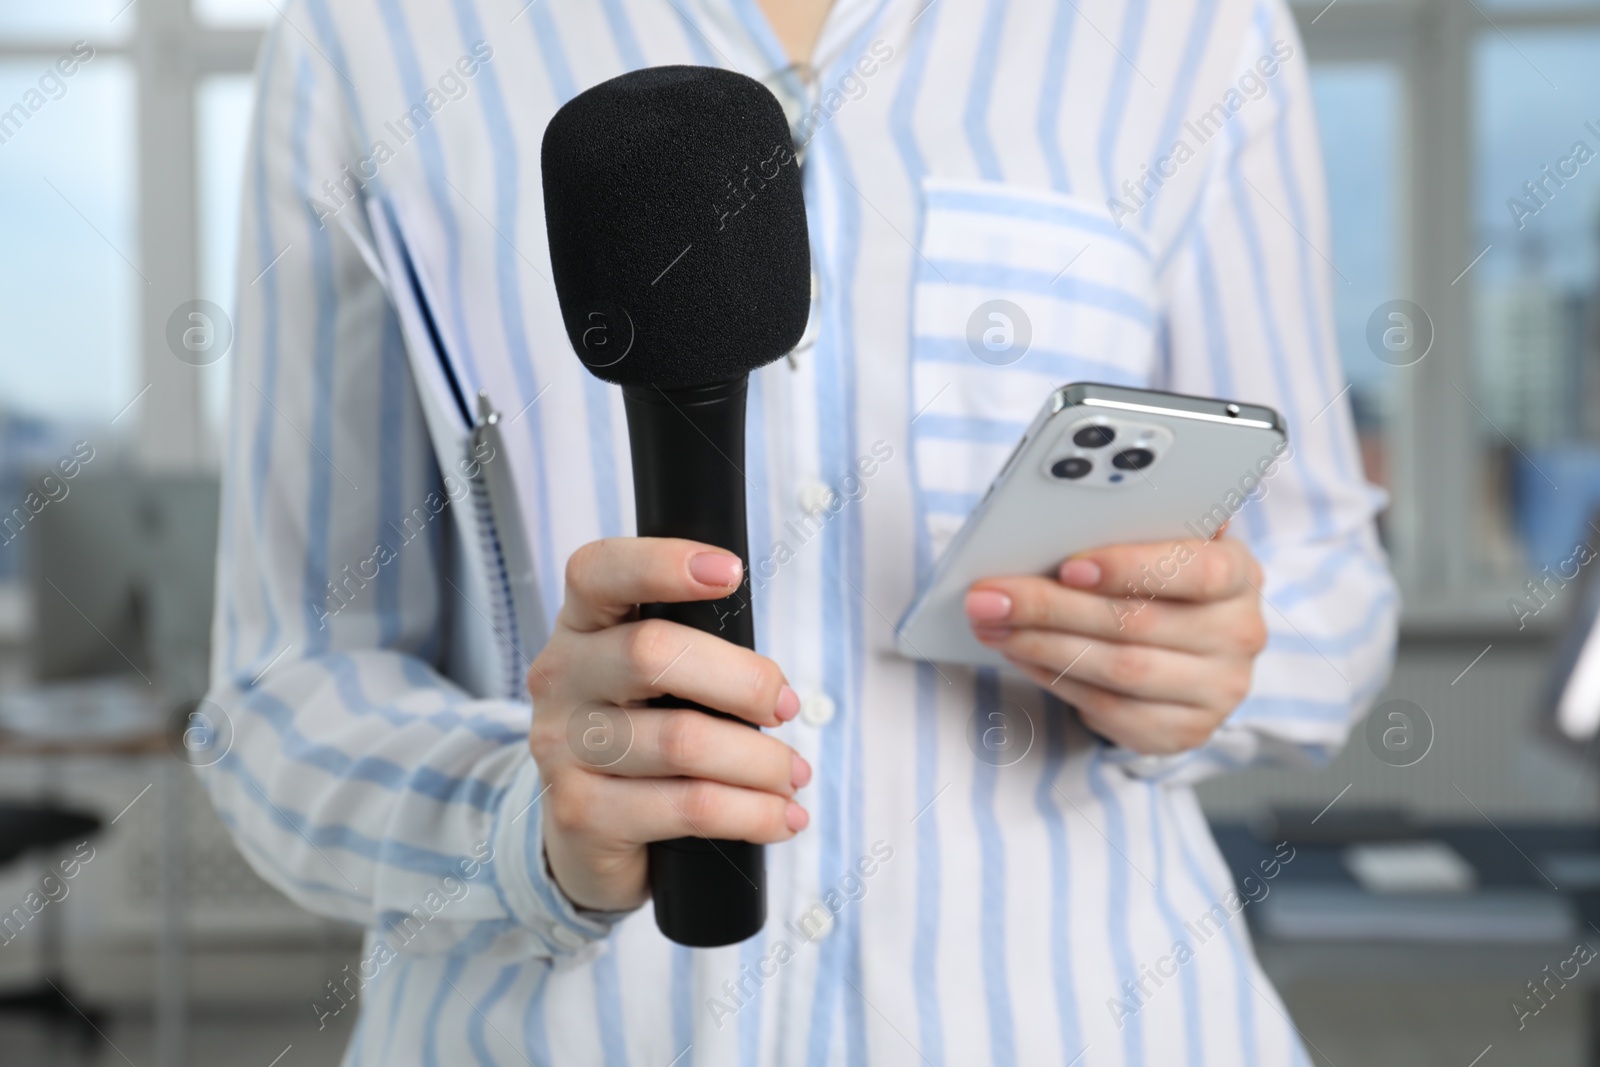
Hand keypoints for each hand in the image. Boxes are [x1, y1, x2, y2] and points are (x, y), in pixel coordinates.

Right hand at [527, 538, 808, 912]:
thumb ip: (695, 654)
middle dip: (744, 680)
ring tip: (794, 776)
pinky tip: (780, 817)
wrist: (586, 834)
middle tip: (786, 706)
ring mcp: (562, 748)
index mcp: (582, 626)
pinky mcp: (582, 815)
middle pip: (652, 654)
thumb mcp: (654, 679)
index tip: (731, 572)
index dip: (662, 563)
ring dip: (762, 762)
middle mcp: (560, 677)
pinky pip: (690, 807)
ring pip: (683, 741)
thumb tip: (775, 686)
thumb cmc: (642, 734)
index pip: (599, 572)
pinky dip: (753, 813)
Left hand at [964, 536, 1267, 755]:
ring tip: (994, 624)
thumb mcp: (1162, 548)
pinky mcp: (1185, 731)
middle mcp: (1239, 634)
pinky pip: (1108, 708)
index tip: (1068, 565)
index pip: (1197, 569)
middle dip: (1051, 607)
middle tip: (991, 596)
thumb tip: (1059, 518)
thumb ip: (1134, 529)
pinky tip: (1021, 656)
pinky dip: (1055, 680)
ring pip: (1117, 670)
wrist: (1189, 653)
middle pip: (1136, 622)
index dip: (1130, 567)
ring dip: (1042, 645)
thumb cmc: (1161, 584)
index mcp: (1239, 574)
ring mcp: (1217, 690)